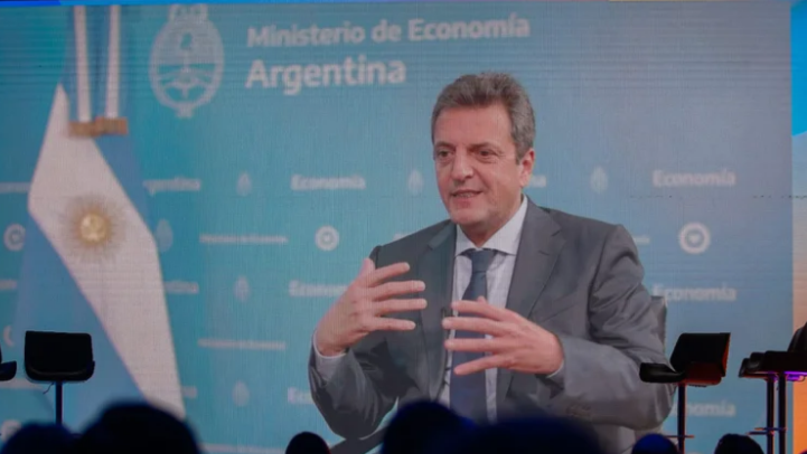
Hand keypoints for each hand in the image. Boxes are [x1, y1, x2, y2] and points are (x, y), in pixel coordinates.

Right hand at [314, 258, 426, 355]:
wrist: (328, 331)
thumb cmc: (342, 309)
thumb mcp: (350, 291)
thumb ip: (363, 276)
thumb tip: (368, 260)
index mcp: (358, 286)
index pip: (377, 275)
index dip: (392, 270)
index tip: (407, 266)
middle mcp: (361, 297)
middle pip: (387, 289)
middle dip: (406, 286)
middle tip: (422, 285)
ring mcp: (363, 311)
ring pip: (390, 305)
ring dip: (408, 304)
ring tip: (423, 303)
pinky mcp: (366, 326)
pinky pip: (386, 324)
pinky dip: (400, 324)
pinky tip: (411, 325)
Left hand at [442, 297, 562, 374]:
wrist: (552, 352)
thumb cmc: (532, 334)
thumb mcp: (515, 319)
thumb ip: (495, 311)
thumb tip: (480, 300)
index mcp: (509, 317)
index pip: (486, 309)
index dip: (469, 306)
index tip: (453, 305)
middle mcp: (507, 329)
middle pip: (482, 324)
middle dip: (462, 323)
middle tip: (445, 323)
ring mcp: (507, 346)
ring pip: (482, 344)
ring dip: (463, 344)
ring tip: (447, 344)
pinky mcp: (507, 361)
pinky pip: (486, 364)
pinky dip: (472, 367)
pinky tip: (458, 370)